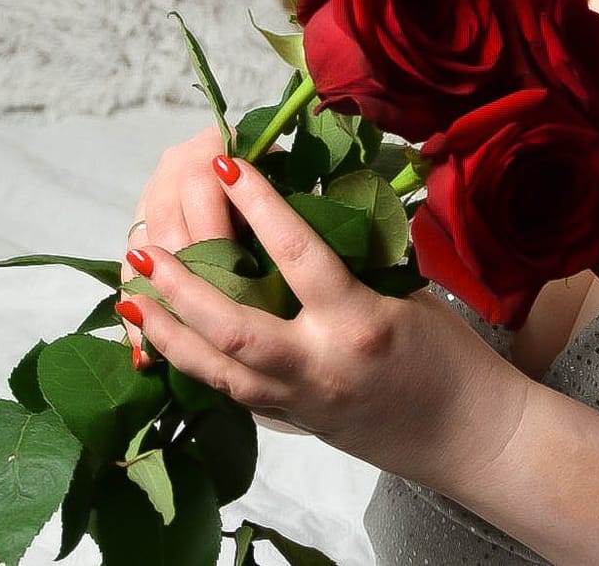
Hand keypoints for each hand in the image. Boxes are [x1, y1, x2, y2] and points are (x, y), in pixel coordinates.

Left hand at [120, 153, 527, 487]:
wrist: (467, 436)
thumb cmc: (449, 358)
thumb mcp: (408, 294)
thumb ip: (355, 259)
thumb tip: (306, 203)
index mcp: (359, 325)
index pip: (298, 255)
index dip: (258, 204)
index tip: (225, 163)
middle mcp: (319, 367)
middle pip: (233, 328)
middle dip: (182, 287)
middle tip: (144, 248)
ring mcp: (299, 402)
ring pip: (215, 371)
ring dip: (168, 331)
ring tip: (131, 294)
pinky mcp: (291, 420)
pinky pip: (228, 391)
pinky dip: (191, 362)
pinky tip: (163, 337)